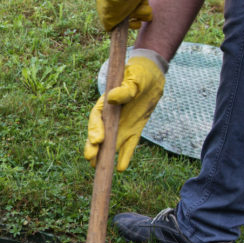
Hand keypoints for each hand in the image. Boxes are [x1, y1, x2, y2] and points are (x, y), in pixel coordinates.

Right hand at [84, 51, 165, 170]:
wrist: (152, 75)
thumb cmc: (140, 74)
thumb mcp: (135, 79)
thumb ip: (124, 89)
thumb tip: (111, 98)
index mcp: (106, 104)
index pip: (97, 118)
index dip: (95, 129)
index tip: (97, 140)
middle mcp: (110, 117)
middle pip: (98, 134)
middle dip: (93, 147)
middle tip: (91, 158)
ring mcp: (121, 125)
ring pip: (110, 143)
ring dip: (104, 155)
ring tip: (100, 168)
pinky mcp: (133, 130)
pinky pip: (128, 145)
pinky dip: (124, 156)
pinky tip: (121, 168)